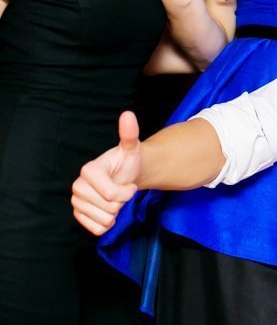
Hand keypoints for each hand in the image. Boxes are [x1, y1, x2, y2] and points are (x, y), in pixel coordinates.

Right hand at [71, 112, 141, 235]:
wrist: (125, 177)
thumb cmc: (128, 162)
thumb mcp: (132, 148)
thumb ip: (129, 134)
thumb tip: (128, 115)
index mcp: (88, 170)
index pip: (112, 194)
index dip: (127, 192)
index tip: (129, 184)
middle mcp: (78, 186)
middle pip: (109, 208)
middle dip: (122, 203)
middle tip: (121, 191)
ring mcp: (76, 202)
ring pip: (103, 220)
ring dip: (115, 213)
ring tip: (115, 200)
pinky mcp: (78, 215)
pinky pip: (96, 229)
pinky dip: (107, 224)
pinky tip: (108, 210)